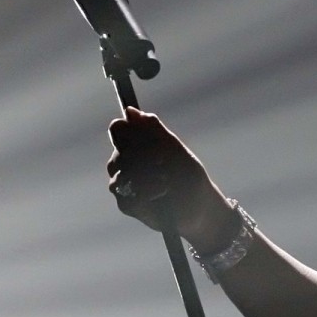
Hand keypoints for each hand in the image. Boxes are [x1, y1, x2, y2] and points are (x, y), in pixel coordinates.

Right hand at [106, 108, 228, 240]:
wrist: (198, 205)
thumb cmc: (187, 174)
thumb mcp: (174, 148)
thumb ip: (153, 130)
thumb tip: (130, 111)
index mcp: (134, 143)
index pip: (117, 129)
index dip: (128, 132)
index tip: (149, 139)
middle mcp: (124, 162)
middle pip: (118, 154)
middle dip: (143, 157)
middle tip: (164, 161)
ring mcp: (123, 184)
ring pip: (120, 176)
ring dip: (146, 177)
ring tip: (166, 179)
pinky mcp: (127, 204)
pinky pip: (126, 197)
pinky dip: (146, 193)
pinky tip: (162, 192)